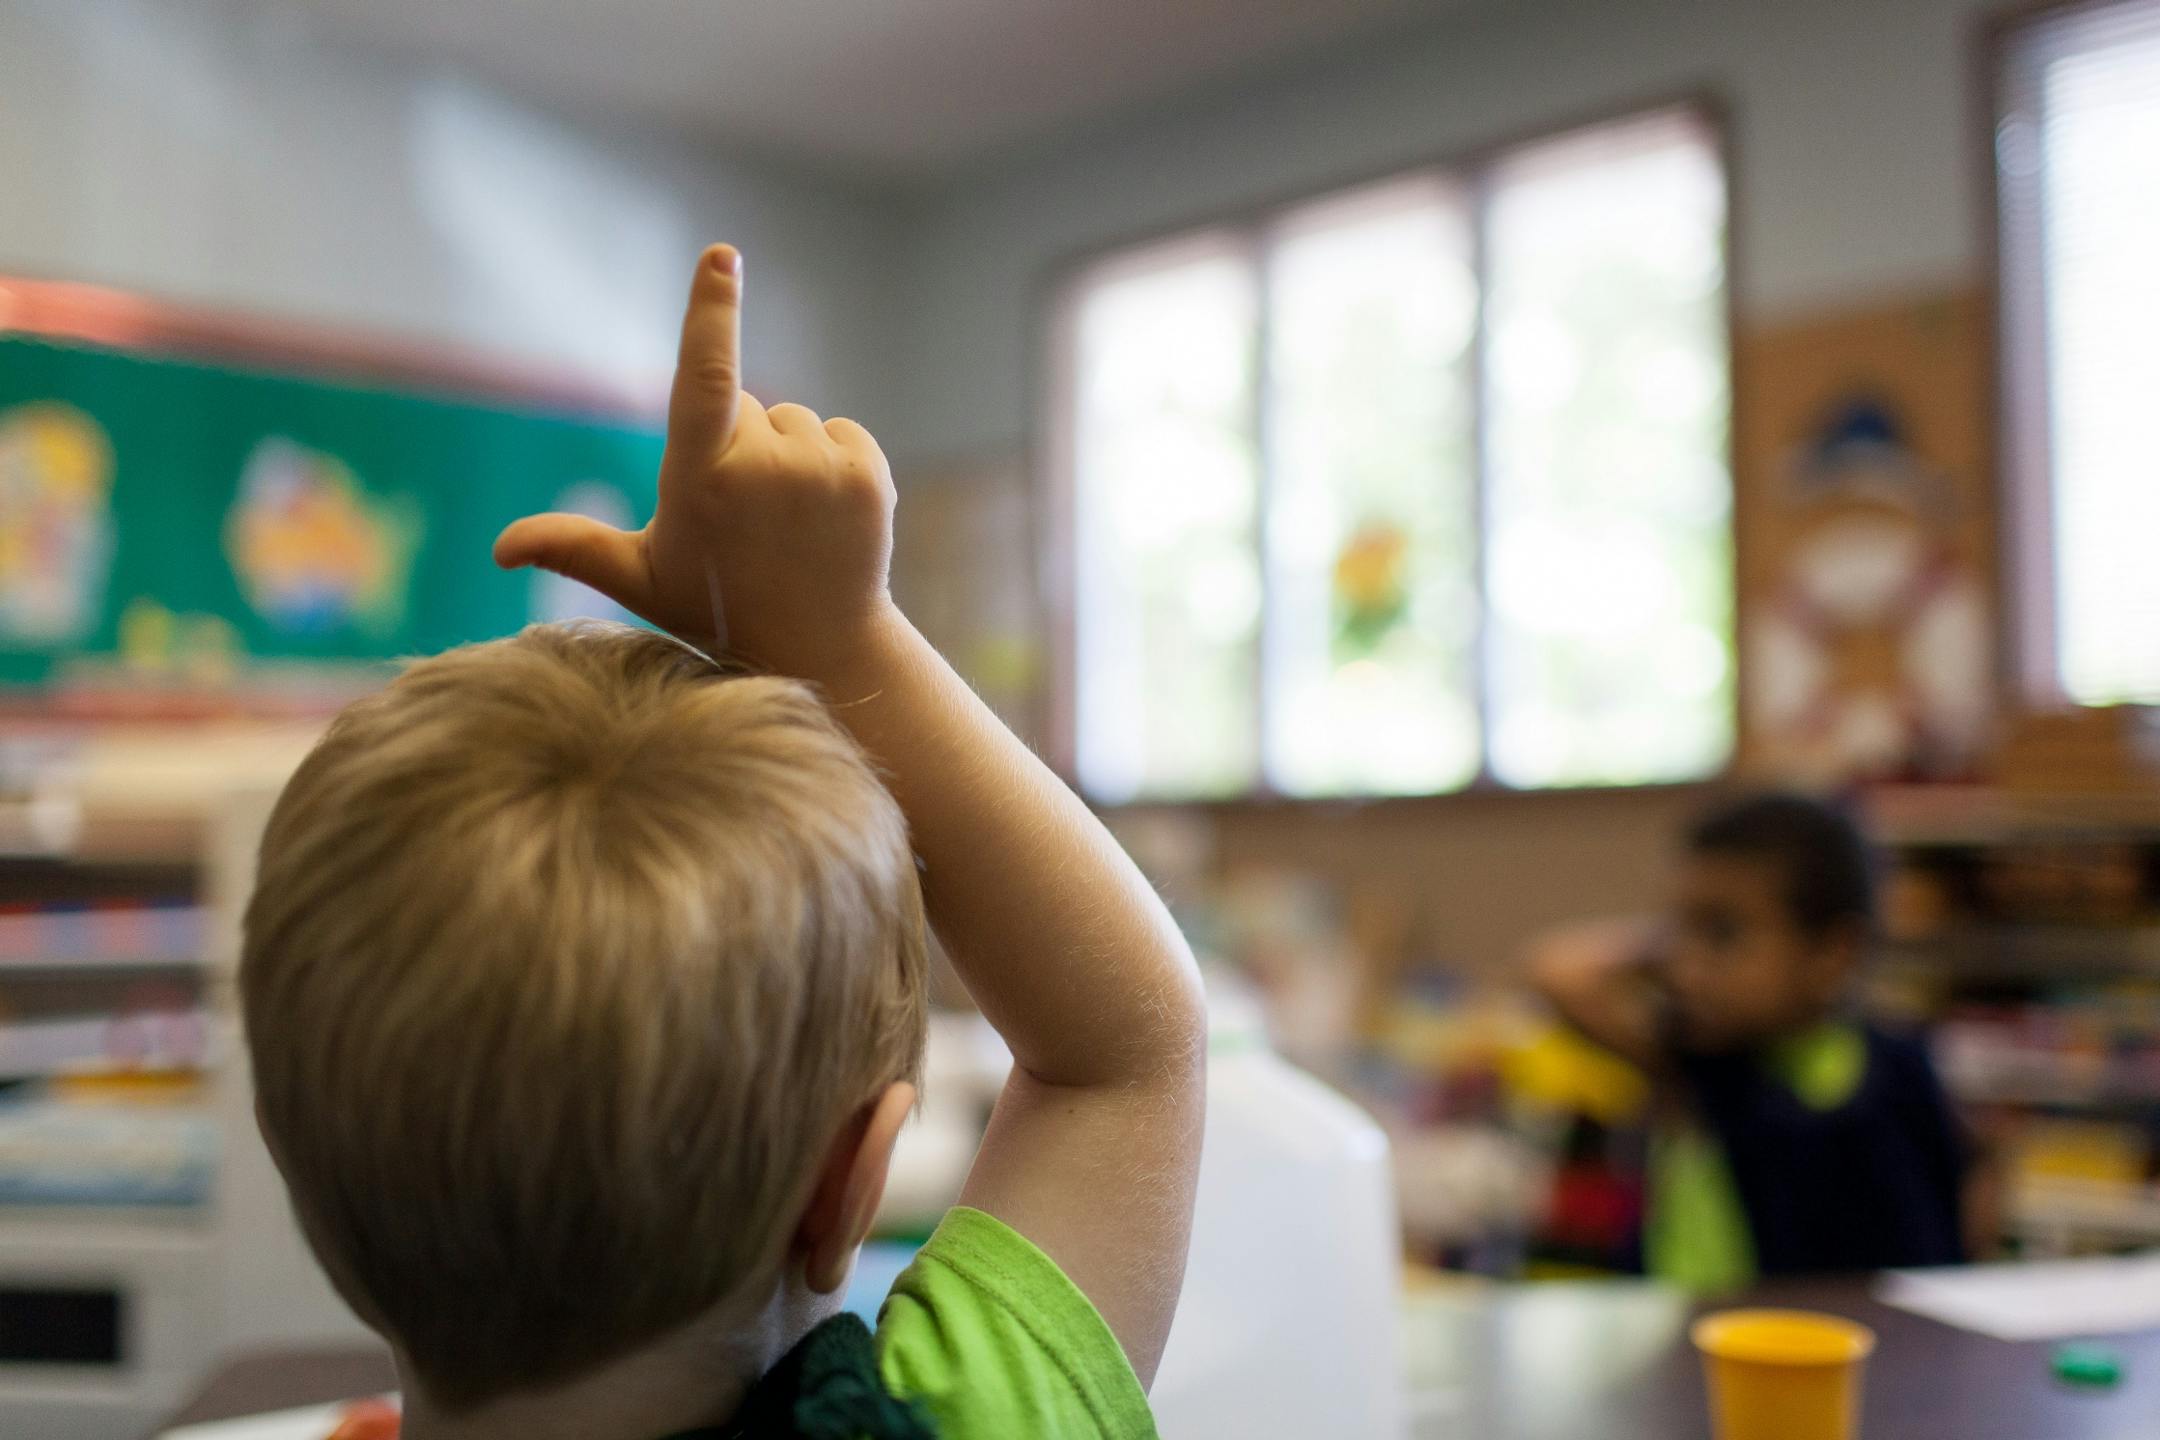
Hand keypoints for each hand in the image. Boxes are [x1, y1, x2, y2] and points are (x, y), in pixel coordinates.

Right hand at [494, 244, 897, 675]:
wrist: (822, 648)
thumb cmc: (717, 608)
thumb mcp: (641, 580)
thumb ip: (573, 548)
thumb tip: (498, 548)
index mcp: (699, 480)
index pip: (704, 376)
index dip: (709, 311)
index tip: (720, 256)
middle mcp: (763, 468)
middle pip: (745, 406)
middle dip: (740, 444)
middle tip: (746, 519)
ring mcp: (821, 470)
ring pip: (794, 420)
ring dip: (788, 456)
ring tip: (786, 524)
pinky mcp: (868, 474)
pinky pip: (842, 432)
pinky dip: (833, 461)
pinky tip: (825, 517)